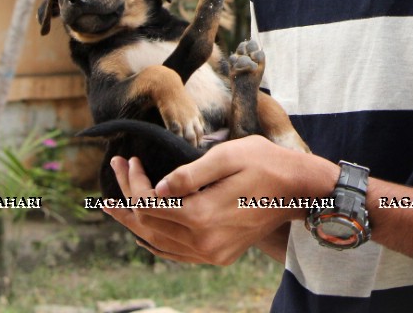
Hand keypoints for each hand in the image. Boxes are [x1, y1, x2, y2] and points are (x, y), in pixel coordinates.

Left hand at [102, 135, 337, 265]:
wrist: (299, 190)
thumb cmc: (266, 164)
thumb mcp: (228, 156)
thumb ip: (189, 174)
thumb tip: (157, 188)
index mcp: (203, 215)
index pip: (150, 204)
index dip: (134, 182)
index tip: (130, 160)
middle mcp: (204, 242)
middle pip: (148, 224)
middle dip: (126, 198)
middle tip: (113, 173)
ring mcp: (211, 253)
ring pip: (158, 242)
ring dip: (135, 220)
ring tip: (114, 202)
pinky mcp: (218, 255)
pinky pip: (175, 253)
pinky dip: (154, 240)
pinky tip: (143, 229)